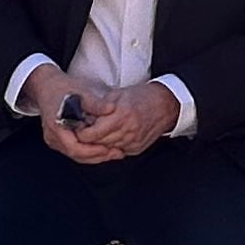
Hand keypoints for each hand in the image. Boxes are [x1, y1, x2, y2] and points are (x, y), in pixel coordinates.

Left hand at [43, 76, 170, 165]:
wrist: (167, 105)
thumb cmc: (142, 96)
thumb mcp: (118, 94)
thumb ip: (100, 106)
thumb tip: (83, 115)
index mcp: (121, 115)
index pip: (91, 133)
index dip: (81, 132)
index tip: (77, 126)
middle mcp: (127, 131)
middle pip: (97, 143)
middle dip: (88, 138)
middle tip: (82, 130)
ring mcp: (133, 142)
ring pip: (106, 149)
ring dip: (99, 142)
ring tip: (96, 132)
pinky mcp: (137, 148)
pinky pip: (118, 151)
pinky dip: (112, 145)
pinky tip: (111, 136)